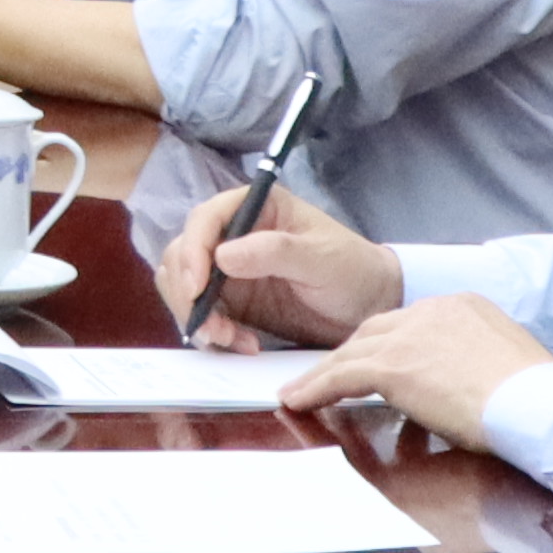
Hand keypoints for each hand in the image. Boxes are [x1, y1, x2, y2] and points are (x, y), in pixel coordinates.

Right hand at [165, 186, 395, 344]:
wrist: (369, 307)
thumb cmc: (353, 270)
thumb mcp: (320, 258)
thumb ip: (274, 251)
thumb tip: (222, 256)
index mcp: (255, 207)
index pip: (205, 219)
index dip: (193, 251)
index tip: (198, 288)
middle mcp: (234, 234)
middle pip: (183, 254)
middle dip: (188, 292)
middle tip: (212, 327)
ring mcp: (229, 269)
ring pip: (183, 285)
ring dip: (196, 315)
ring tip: (228, 338)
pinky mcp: (232, 300)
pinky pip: (202, 313)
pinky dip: (213, 332)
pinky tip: (243, 344)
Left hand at [279, 293, 552, 449]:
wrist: (537, 404)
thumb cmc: (534, 398)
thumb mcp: (502, 363)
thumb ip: (471, 364)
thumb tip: (459, 387)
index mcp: (462, 306)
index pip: (410, 322)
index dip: (388, 343)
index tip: (374, 360)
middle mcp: (432, 310)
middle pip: (375, 329)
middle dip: (350, 353)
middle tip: (328, 374)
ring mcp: (410, 335)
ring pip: (352, 350)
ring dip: (324, 373)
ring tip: (300, 391)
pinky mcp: (394, 366)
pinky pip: (341, 376)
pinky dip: (316, 389)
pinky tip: (299, 401)